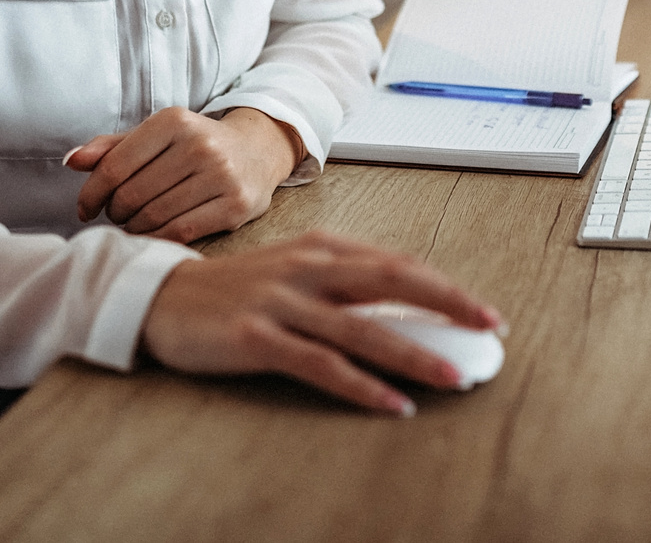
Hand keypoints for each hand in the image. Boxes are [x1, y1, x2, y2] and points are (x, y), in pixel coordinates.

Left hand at [67, 106, 303, 241]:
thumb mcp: (157, 135)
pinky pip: (181, 231)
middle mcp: (200, 144)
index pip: (115, 166)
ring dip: (134, 227)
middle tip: (116, 214)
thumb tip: (72, 161)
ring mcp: (221, 175)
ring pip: (154, 216)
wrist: (258, 150)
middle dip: (114, 211)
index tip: (85, 208)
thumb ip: (113, 147)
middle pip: (132, 194)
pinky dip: (158, 238)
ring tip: (134, 223)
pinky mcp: (237, 205)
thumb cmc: (195, 144)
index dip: (91, 193)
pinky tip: (153, 234)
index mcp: (174, 120)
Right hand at [141, 230, 503, 414]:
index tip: (483, 312)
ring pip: (362, 328)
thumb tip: (407, 311)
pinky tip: (392, 404)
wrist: (160, 296)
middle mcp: (308, 266)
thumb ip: (344, 283)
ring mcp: (282, 301)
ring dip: (413, 353)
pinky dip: (362, 386)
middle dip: (448, 303)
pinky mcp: (257, 337)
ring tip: (452, 376)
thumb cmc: (237, 289)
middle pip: (392, 281)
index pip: (398, 264)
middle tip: (489, 328)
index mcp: (323, 247)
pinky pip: (321, 365)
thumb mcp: (295, 272)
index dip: (445, 287)